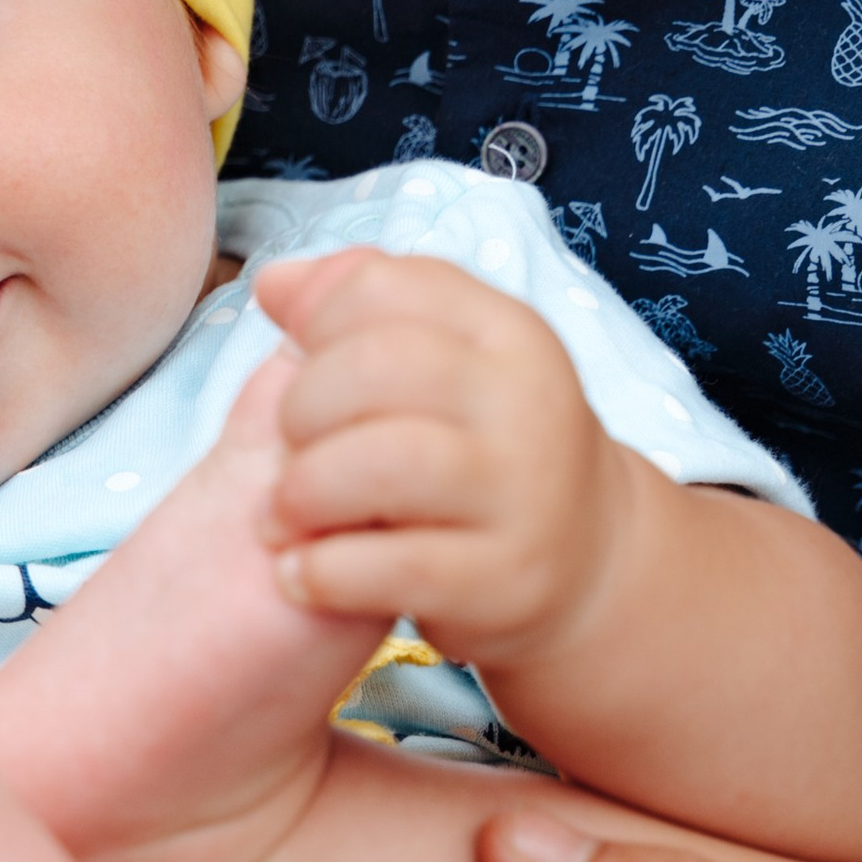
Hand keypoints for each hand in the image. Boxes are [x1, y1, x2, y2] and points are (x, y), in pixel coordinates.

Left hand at [250, 248, 625, 668]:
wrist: (586, 561)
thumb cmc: (481, 453)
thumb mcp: (444, 367)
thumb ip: (359, 313)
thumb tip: (274, 282)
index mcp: (505, 333)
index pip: (383, 288)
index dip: (316, 325)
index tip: (302, 367)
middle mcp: (523, 403)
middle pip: (374, 368)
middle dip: (301, 408)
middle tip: (286, 451)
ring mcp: (520, 493)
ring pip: (382, 465)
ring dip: (302, 491)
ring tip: (277, 517)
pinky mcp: (503, 579)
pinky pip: (391, 567)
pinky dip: (323, 571)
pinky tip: (299, 576)